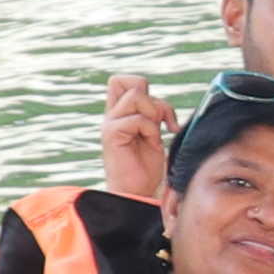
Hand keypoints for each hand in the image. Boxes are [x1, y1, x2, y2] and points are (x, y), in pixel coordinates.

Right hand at [97, 70, 171, 205]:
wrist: (136, 192)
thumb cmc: (146, 166)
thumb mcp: (154, 133)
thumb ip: (154, 114)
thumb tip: (163, 105)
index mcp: (121, 113)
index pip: (123, 81)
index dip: (143, 87)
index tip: (158, 113)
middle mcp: (113, 115)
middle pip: (129, 81)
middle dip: (152, 97)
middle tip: (159, 121)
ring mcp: (110, 123)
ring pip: (136, 95)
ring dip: (154, 114)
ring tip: (155, 136)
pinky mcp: (111, 134)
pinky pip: (137, 119)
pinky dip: (151, 130)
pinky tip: (153, 145)